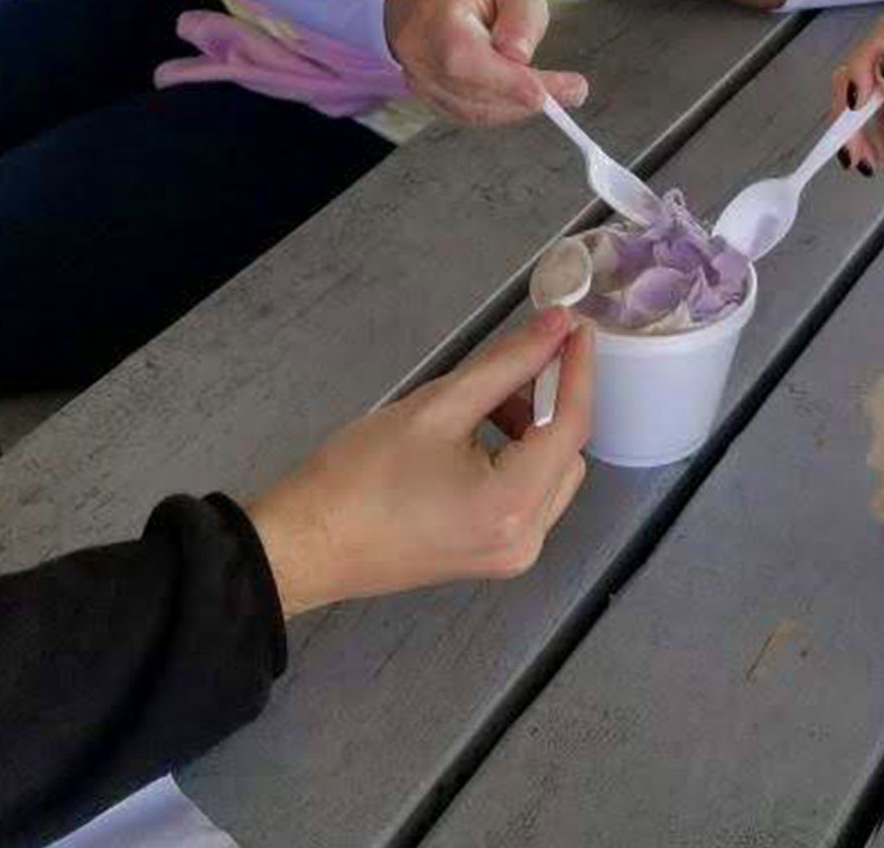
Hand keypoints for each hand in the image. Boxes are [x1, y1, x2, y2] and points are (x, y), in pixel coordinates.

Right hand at [243, 306, 594, 617]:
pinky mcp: (492, 557)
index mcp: (514, 505)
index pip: (570, 426)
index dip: (577, 370)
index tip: (576, 326)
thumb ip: (506, 365)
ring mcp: (511, 556)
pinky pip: (528, 498)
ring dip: (532, 430)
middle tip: (516, 361)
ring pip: (551, 475)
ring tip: (486, 400)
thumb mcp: (437, 406)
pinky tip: (478, 435)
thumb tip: (557, 326)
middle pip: (567, 453)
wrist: (306, 544)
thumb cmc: (360, 474)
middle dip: (549, 402)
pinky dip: (517, 459)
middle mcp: (527, 540)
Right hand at [387, 0, 587, 125]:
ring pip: (474, 110)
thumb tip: (518, 55)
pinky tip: (527, 95)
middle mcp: (418, 52)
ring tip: (557, 89)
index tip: (544, 93)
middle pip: (470, 89)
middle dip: (524, 94)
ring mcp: (419, 79)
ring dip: (518, 104)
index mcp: (435, 15)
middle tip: (573, 91)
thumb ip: (522, 16)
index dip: (503, 81)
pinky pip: (472, 115)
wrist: (443, 0)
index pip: (463, 57)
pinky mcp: (431, 99)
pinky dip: (505, 110)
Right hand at [829, 14, 883, 239]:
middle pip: (871, 49)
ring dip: (847, 116)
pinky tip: (864, 150)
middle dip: (853, 92)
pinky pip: (854, 94)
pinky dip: (849, 125)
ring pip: (856, 72)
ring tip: (860, 153)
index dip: (868, 59)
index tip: (858, 102)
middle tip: (852, 136)